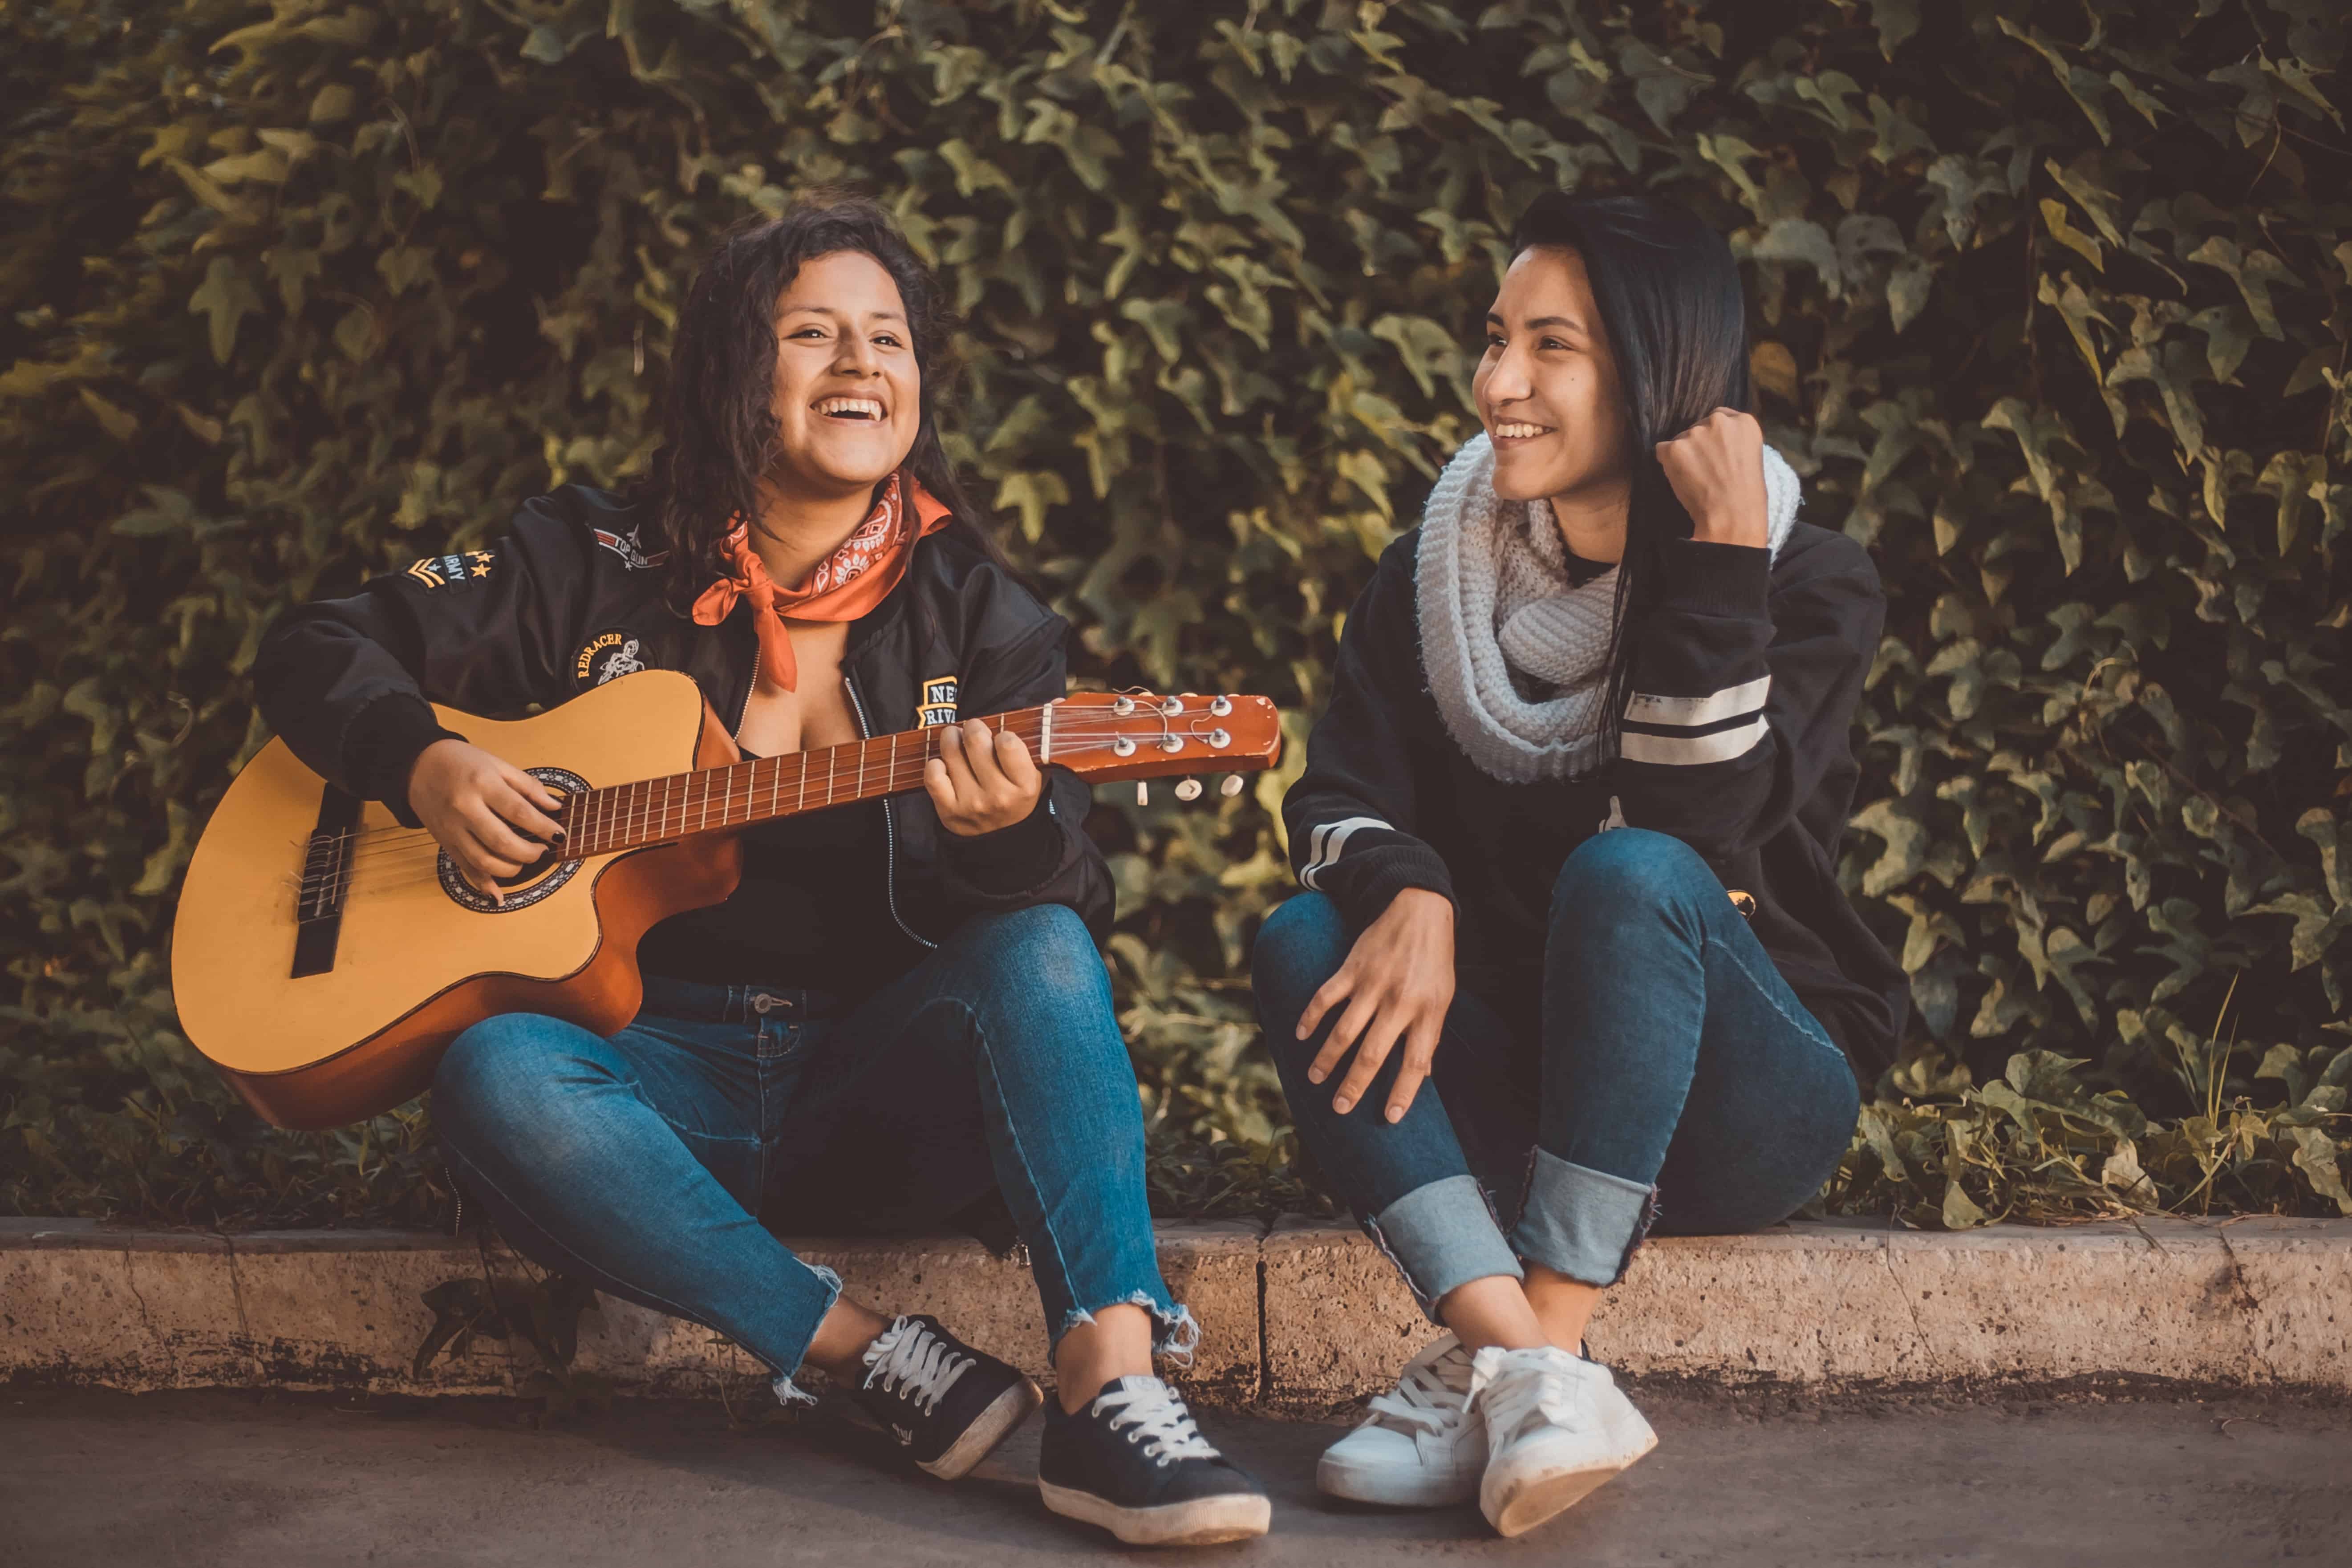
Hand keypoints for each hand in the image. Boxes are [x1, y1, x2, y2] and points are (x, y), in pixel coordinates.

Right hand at [406, 738, 567, 906]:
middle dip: (529, 853)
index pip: (519, 811)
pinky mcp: (444, 842)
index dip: (543, 827)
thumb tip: (555, 807)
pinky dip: (483, 885)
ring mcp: (452, 828)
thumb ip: (528, 786)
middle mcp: (464, 808)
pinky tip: (498, 895)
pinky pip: (465, 868)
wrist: (418, 766)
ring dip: (511, 869)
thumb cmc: (462, 762)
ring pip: (484, 861)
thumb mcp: (498, 764)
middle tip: (543, 850)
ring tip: (525, 861)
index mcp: (482, 784)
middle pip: (502, 842)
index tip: (559, 835)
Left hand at [924, 718, 1043, 836]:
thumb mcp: (1039, 772)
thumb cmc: (1020, 796)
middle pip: (976, 742)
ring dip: (951, 738)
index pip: (1008, 743)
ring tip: (955, 737)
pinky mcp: (949, 811)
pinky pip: (933, 776)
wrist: (1004, 839)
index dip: (1003, 734)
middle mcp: (999, 796)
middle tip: (974, 730)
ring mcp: (972, 804)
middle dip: (973, 728)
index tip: (1002, 738)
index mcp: (1025, 785)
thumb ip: (1047, 737)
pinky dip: (936, 764)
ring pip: (951, 753)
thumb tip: (1059, 701)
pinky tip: (945, 763)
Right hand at [1297, 888, 1454, 1122]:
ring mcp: (1373, 985)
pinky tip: (1300, 1035)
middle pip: (1372, 1055)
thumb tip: (1424, 1073)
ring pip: (1344, 1031)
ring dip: (1326, 1058)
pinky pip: (1325, 997)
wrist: (1419, 910)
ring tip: (1314, 1078)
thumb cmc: (1434, 961)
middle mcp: (1400, 1003)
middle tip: (1340, 1108)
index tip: (1390, 1118)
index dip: (1402, 1093)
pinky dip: (1310, 1017)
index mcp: (1427, 1013)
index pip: (1414, 1063)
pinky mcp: (1351, 968)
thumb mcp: (1444, 998)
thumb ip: (1430, 1034)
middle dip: (1354, 1086)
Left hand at [1656, 407, 1768, 546]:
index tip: (1715, 453)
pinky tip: (1682, 479)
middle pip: (1699, 427)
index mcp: (1743, 422)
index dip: (1714, 437)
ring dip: (1683, 455)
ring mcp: (1694, 433)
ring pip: (1681, 440)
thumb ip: (1733, 441)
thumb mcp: (1751, 456)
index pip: (1720, 417)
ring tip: (1696, 478)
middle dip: (1699, 444)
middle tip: (1706, 469)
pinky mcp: (1674, 448)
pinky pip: (1662, 451)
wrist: (1732, 515)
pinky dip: (1667, 464)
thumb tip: (1712, 441)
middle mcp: (1718, 421)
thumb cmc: (1746, 494)